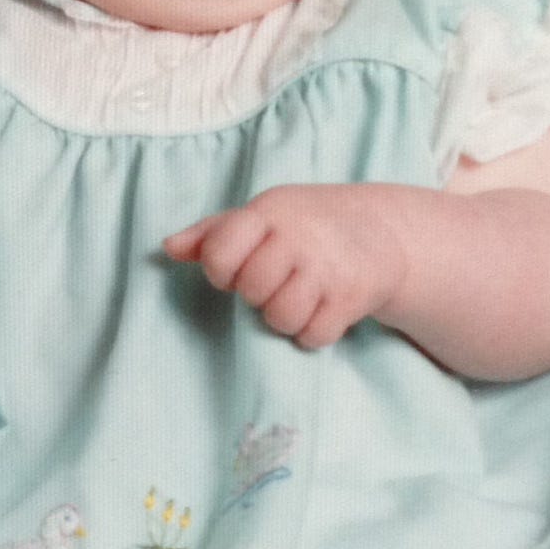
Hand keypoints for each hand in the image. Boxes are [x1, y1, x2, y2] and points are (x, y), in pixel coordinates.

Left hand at [164, 184, 407, 349]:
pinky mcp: (352, 296)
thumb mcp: (262, 216)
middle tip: (275, 283)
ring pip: (281, 316)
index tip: (234, 270)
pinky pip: (313, 335)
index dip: (220, 270)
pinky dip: (313, 331)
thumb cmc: (304, 226)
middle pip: (251, 289)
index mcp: (269, 212)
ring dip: (284, 318)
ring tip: (298, 298)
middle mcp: (298, 237)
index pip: (219, 252)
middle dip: (257, 295)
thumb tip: (168, 248)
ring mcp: (327, 267)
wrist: (381, 231)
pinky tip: (322, 309)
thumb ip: (213, 233)